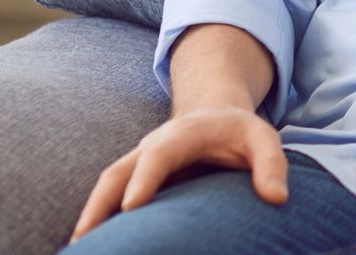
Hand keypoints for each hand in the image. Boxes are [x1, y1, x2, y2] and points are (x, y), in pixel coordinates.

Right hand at [69, 108, 288, 241]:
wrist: (215, 115)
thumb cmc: (240, 132)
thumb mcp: (263, 138)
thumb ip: (272, 164)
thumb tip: (277, 198)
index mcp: (182, 135)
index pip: (159, 156)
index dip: (144, 179)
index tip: (132, 207)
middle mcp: (151, 147)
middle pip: (117, 173)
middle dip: (100, 205)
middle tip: (86, 240)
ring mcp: (138, 163)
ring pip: (106, 187)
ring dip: (90, 217)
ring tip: (78, 250)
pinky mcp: (134, 178)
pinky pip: (109, 198)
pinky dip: (96, 220)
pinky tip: (91, 247)